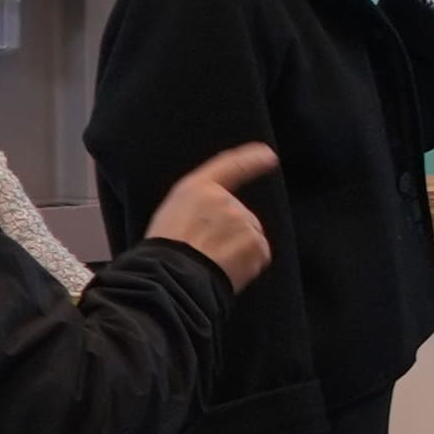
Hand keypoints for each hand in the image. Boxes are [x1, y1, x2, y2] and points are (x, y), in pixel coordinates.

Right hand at [145, 140, 280, 287]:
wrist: (173, 278)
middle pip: (240, 214)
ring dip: (238, 249)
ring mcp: (243, 221)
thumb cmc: (165, 251)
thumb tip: (221, 213)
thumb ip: (202, 204)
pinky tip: (226, 270)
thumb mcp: (173, 212)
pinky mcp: (256, 244)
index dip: (251, 159)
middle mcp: (225, 200)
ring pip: (249, 235)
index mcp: (199, 188)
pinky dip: (248, 264)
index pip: (231, 165)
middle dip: (230, 231)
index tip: (267, 155)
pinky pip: (258, 254)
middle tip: (205, 249)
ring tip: (211, 261)